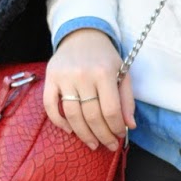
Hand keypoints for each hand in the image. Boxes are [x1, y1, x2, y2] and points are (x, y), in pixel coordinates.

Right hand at [43, 28, 134, 149]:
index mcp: (104, 73)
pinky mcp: (50, 78)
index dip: (116, 128)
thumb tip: (130, 126)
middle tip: (108, 145)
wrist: (82, 35)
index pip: (111, 110)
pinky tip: (70, 131)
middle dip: (102, 135)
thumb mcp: (122, 73)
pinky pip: (50, 106)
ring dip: (83, 134)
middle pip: (92, 116)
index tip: (119, 136)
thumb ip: (127, 100)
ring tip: (93, 143)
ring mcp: (64, 77)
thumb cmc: (105, 57)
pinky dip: (59, 122)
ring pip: (72, 115)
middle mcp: (83, 75)